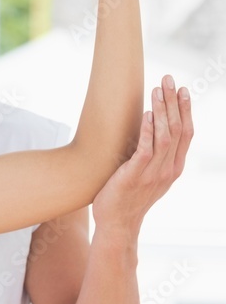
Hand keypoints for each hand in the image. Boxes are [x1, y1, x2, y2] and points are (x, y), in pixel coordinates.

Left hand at [92, 76, 192, 236]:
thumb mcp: (149, 176)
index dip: (186, 110)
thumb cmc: (128, 197)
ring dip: (161, 110)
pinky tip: (146, 114)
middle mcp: (168, 169)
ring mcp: (153, 173)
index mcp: (174, 167)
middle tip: (169, 79)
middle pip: (177, 129)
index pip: (186, 133)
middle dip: (174, 102)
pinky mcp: (135, 175)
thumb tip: (153, 134)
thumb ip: (156, 157)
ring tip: (157, 90)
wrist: (117, 224)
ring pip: (164, 136)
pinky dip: (148, 130)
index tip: (183, 89)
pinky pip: (146, 149)